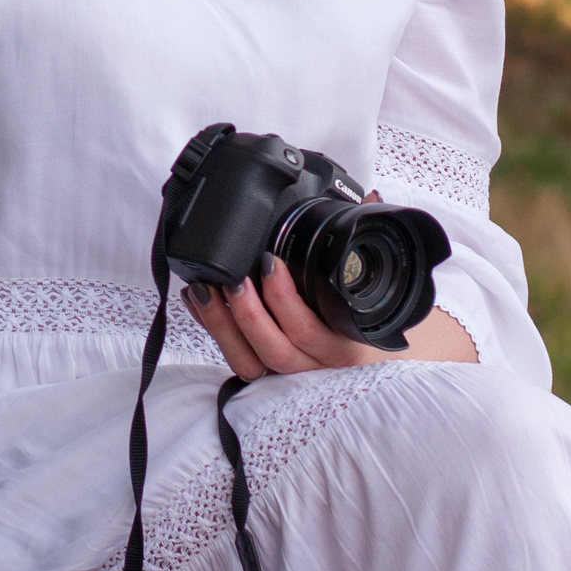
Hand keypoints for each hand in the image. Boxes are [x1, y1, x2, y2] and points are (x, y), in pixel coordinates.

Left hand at [184, 258, 390, 377]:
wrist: (373, 360)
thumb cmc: (367, 318)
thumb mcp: (371, 285)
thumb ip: (363, 244)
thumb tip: (367, 197)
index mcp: (342, 344)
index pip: (311, 332)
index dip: (285, 302)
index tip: (270, 263)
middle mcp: (314, 364)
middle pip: (276, 351)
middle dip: (247, 313)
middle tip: (231, 279)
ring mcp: (288, 374)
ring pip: (251, 364)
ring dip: (222, 326)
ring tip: (202, 290)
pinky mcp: (267, 373)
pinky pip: (237, 359)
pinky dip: (214, 330)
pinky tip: (197, 303)